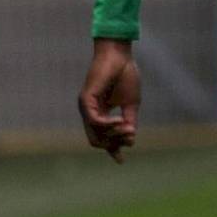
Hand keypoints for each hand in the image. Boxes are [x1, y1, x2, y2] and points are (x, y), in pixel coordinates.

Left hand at [78, 39, 140, 163]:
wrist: (120, 56)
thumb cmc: (125, 75)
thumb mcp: (131, 104)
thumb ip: (129, 121)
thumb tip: (131, 139)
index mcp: (100, 113)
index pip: (103, 137)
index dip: (112, 149)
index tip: (121, 161)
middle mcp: (90, 112)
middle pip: (96, 141)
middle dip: (114, 144)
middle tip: (129, 135)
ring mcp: (86, 107)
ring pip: (95, 134)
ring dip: (113, 135)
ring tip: (127, 128)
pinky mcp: (85, 100)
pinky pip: (94, 121)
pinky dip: (108, 125)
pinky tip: (120, 122)